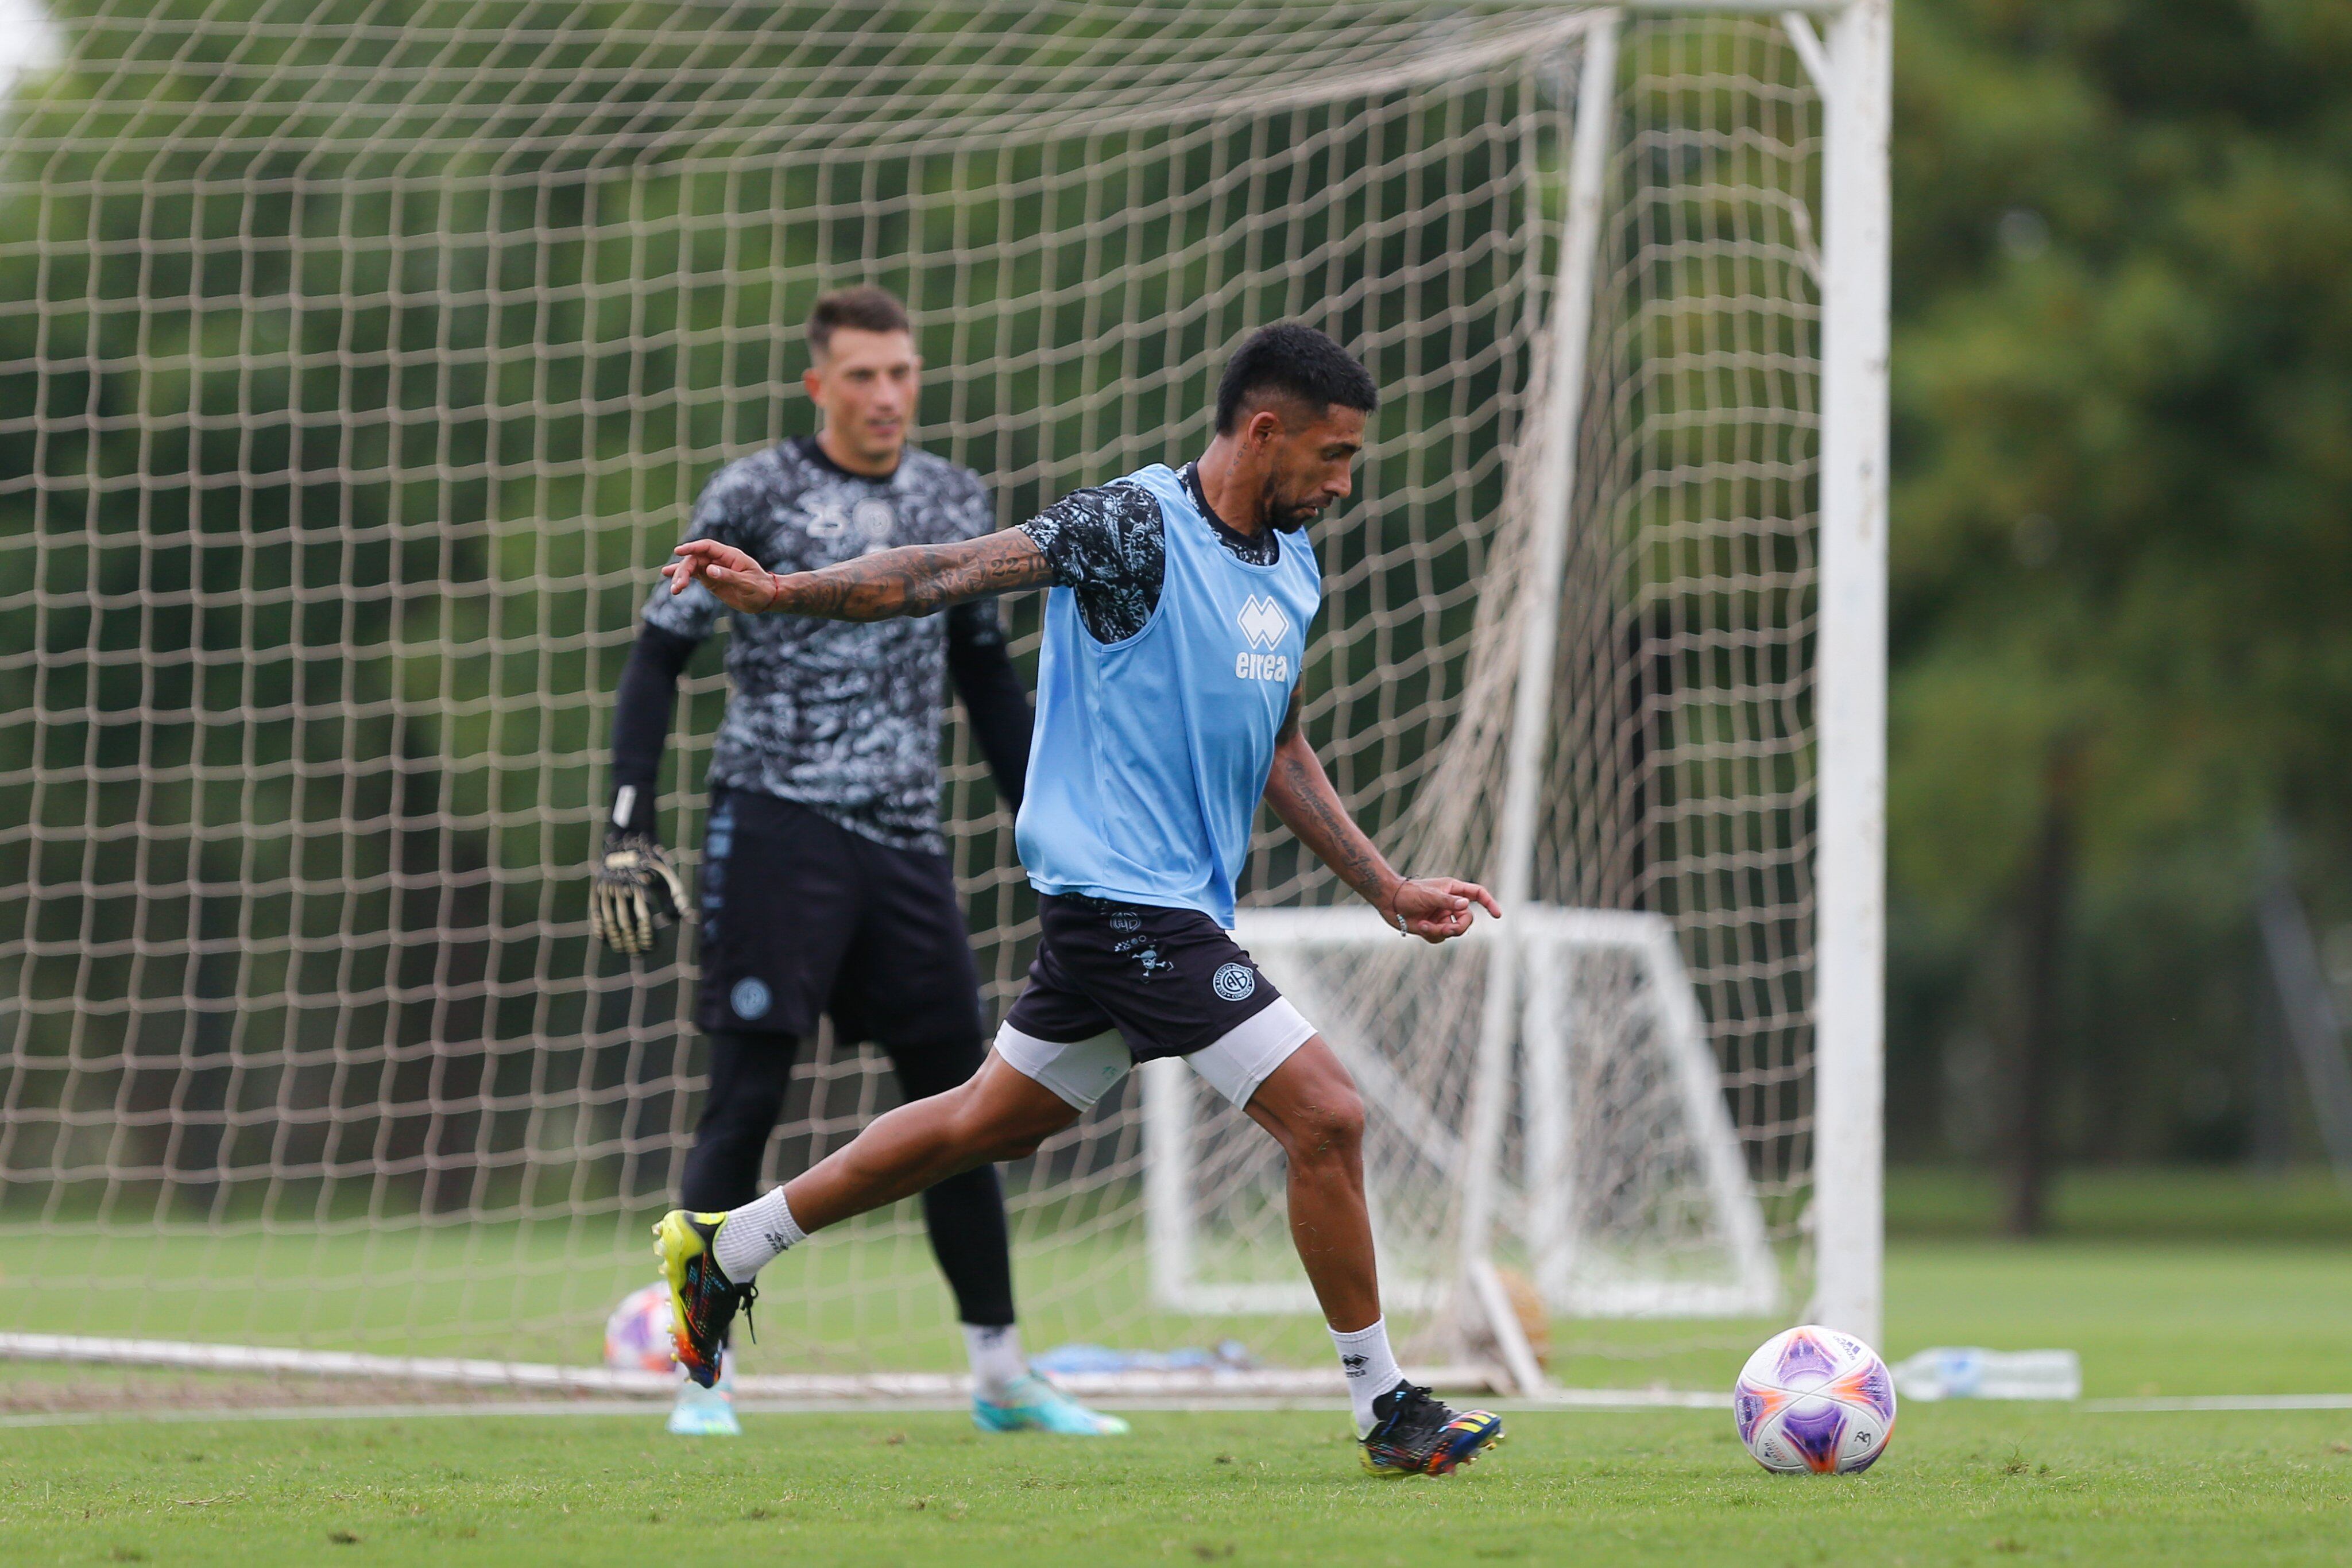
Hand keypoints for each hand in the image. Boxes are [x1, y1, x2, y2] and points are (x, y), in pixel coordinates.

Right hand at [590, 833, 690, 954]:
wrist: (630, 837)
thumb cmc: (654, 859)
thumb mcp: (668, 875)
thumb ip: (677, 897)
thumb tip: (690, 918)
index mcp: (641, 885)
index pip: (643, 918)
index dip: (646, 935)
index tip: (649, 947)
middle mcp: (622, 887)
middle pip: (625, 923)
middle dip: (630, 942)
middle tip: (636, 954)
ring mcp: (608, 887)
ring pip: (609, 918)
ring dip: (615, 938)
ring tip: (621, 950)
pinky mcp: (598, 886)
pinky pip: (594, 909)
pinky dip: (598, 925)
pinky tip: (602, 938)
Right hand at [662, 539, 776, 612]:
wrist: (766, 598)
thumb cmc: (760, 589)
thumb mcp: (746, 584)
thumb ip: (728, 576)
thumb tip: (709, 569)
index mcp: (730, 556)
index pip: (707, 547)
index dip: (692, 547)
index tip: (678, 551)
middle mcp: (719, 560)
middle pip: (695, 559)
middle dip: (684, 570)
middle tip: (678, 585)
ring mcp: (714, 569)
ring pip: (692, 568)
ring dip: (681, 576)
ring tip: (675, 590)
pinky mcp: (711, 580)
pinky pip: (694, 576)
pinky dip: (682, 577)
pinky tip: (669, 578)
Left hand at [1382, 877, 1501, 943]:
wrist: (1389, 902)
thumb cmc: (1408, 893)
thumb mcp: (1428, 895)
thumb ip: (1447, 901)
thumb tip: (1465, 905)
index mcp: (1453, 890)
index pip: (1477, 894)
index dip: (1489, 903)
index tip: (1497, 915)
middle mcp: (1450, 903)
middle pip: (1467, 919)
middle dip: (1459, 927)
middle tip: (1448, 929)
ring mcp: (1442, 916)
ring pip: (1454, 931)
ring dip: (1442, 931)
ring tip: (1426, 926)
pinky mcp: (1433, 927)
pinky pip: (1441, 937)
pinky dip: (1433, 935)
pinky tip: (1420, 927)